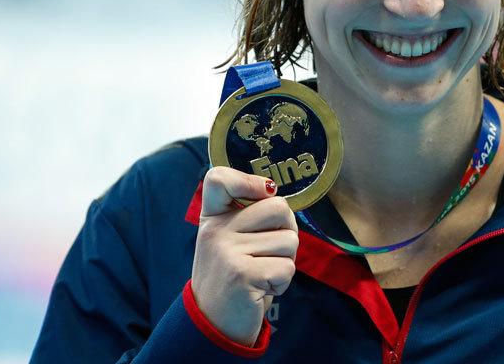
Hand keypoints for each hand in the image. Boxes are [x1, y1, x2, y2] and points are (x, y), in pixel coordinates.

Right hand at [191, 166, 297, 345]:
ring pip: (290, 240)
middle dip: (287, 232)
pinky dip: (283, 282)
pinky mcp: (242, 274)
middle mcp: (215, 231)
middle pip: (279, 208)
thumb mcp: (231, 242)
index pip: (218, 178)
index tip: (265, 191)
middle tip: (270, 253)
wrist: (214, 325)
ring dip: (286, 261)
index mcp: (212, 219)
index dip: (248, 179)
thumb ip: (250, 218)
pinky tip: (262, 289)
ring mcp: (226, 251)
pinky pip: (288, 267)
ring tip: (262, 274)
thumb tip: (279, 198)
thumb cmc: (234, 279)